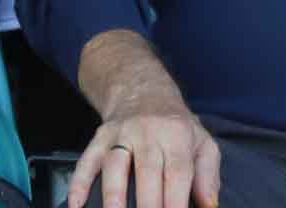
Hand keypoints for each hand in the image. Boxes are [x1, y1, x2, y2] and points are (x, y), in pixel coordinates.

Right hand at [68, 109, 218, 207]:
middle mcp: (148, 132)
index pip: (178, 172)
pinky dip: (79, 183)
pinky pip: (87, 160)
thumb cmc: (176, 126)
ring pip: (115, 164)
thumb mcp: (202, 142)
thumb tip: (209, 206)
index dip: (176, 201)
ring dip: (113, 195)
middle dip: (147, 204)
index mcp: (177, 135)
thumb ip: (207, 175)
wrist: (144, 90)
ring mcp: (121, 134)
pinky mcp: (100, 137)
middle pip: (147, 171)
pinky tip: (76, 204)